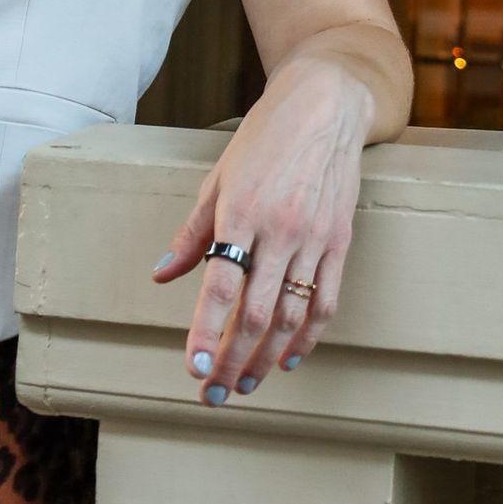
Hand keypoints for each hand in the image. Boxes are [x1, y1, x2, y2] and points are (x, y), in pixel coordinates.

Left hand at [150, 56, 371, 405]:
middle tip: (214, 395)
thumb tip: (161, 277)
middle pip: (257, 313)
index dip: (206, 332)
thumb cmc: (263, 139)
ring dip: (267, 358)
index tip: (194, 370)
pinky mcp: (341, 244)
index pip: (221, 285)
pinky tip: (288, 359)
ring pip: (293, 317)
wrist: (325, 108)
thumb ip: (191, 233)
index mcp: (242, 212)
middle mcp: (281, 231)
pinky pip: (326, 303)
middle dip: (232, 360)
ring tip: (245, 384)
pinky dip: (308, 338)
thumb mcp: (218, 178)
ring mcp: (316, 240)